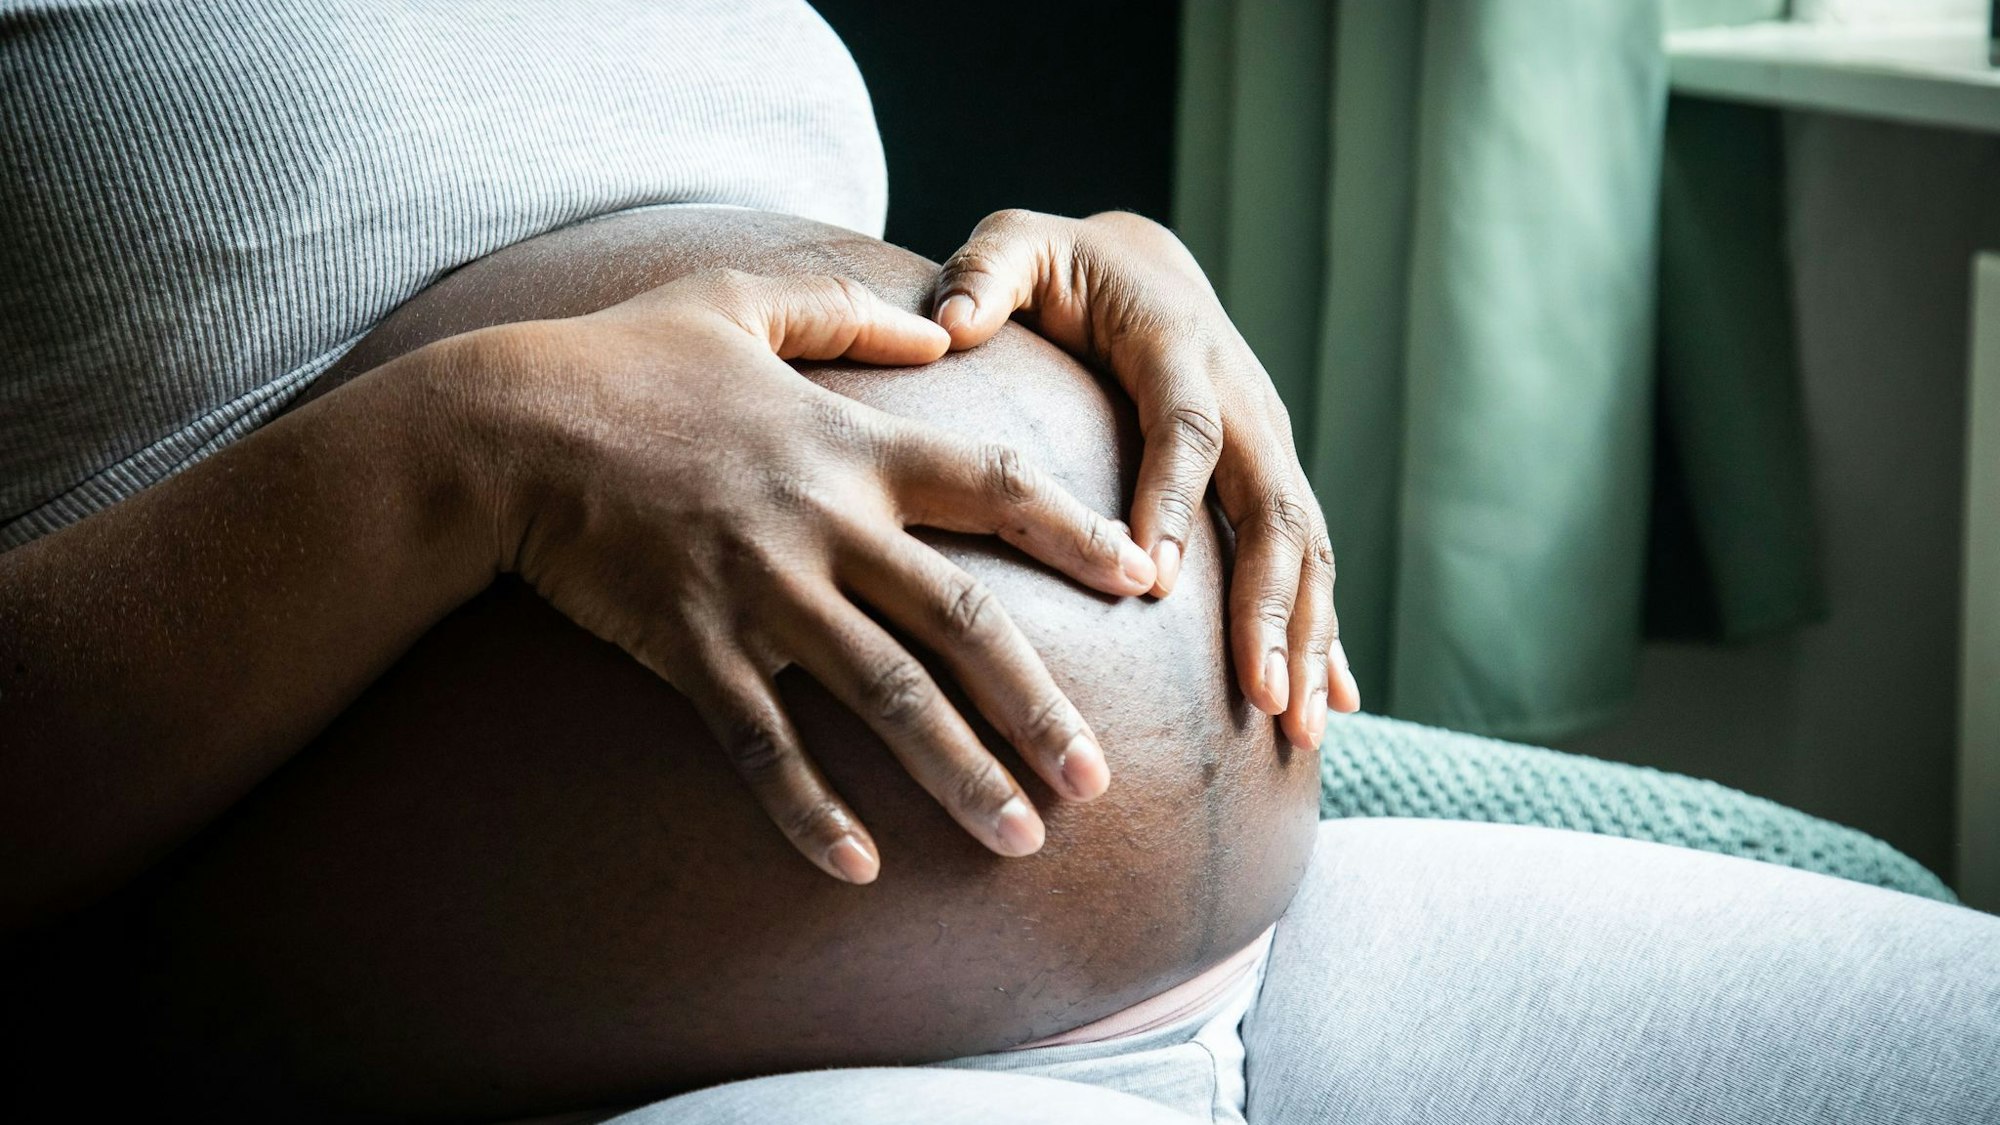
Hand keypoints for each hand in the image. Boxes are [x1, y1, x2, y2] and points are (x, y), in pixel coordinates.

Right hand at [451, 269, 1158, 882]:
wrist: (503, 427)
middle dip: (1039, 706)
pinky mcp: (691, 646)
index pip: (994, 485)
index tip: (1146, 579)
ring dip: (959, 775)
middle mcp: (824, 524)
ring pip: (884, 695)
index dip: (1076, 533)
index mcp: (851, 445)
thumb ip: (848, 310)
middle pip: (961, 622)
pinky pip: (763, 744)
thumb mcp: (740, 300)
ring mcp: (760, 591)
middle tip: (1099, 781)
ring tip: (1022, 841)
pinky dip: (810, 809)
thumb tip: (940, 323)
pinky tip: (858, 868)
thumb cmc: (622, 360)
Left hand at [929, 210, 1360, 750]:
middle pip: (1274, 507)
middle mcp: (1245, 401)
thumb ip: (986, 273)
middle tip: (1258, 694)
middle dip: (1272, 605)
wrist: (1146, 263)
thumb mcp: (1019, 246)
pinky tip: (1330, 709)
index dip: (1177, 502)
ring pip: (1307, 547)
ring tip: (1296, 729)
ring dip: (1308, 638)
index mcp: (1178, 348)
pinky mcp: (1273, 481)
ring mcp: (1270, 446)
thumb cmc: (1065, 268)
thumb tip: (947, 320)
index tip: (1156, 584)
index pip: (1187, 429)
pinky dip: (1324, 636)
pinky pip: (1310, 563)